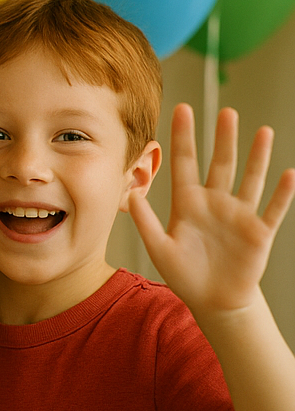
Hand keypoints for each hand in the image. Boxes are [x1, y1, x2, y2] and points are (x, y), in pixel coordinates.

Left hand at [130, 104, 294, 318]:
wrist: (214, 301)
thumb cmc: (185, 275)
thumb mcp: (160, 248)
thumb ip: (146, 222)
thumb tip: (132, 194)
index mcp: (188, 203)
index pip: (185, 162)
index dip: (183, 137)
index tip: (182, 109)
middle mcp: (215, 203)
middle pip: (221, 163)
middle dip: (223, 138)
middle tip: (227, 111)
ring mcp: (239, 215)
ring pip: (250, 179)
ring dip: (257, 156)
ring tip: (263, 131)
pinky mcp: (259, 232)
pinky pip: (273, 209)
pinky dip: (281, 193)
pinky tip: (289, 173)